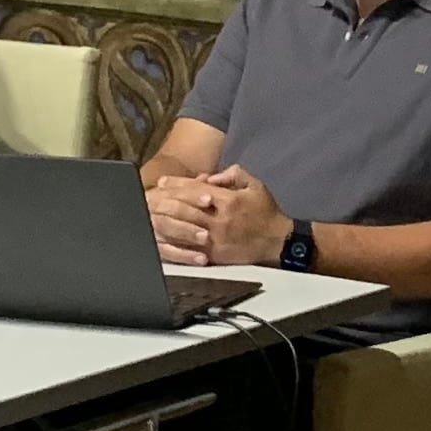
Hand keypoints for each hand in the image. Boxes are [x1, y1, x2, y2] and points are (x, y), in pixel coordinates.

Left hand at [144, 164, 288, 265]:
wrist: (278, 242)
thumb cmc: (266, 212)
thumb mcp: (255, 185)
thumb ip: (234, 175)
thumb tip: (212, 177)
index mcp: (229, 201)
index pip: (196, 189)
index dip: (177, 184)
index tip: (163, 181)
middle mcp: (220, 220)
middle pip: (186, 207)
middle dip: (166, 200)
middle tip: (152, 195)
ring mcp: (216, 239)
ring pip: (184, 227)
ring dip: (167, 219)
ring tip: (153, 213)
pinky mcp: (215, 255)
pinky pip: (191, 247)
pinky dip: (176, 240)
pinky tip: (164, 235)